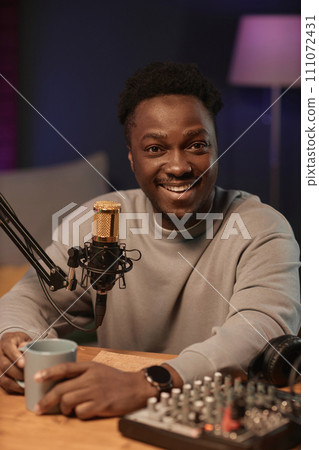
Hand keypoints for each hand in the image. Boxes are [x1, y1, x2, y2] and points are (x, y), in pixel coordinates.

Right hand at [0, 331, 31, 393]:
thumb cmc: (20, 341)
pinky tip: (22, 389)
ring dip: (15, 382)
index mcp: (6, 342)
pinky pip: (3, 383)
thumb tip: (25, 347)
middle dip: (17, 372)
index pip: (8, 348)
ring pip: (2, 376)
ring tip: (26, 385)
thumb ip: (27, 343)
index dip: (15, 357)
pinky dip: (13, 387)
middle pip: (5, 365)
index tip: (23, 364)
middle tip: (28, 376)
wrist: (12, 343)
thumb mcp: (24, 338)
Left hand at [33, 361, 157, 418]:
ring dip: (64, 408)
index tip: (36, 377)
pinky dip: (78, 414)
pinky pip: (80, 413)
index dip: (49, 372)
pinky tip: (84, 412)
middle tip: (39, 408)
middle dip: (47, 400)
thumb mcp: (99, 369)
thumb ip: (82, 373)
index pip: (65, 367)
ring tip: (68, 409)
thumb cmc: (116, 380)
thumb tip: (61, 381)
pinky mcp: (101, 405)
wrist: (137, 388)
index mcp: (90, 367)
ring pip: (67, 401)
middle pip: (62, 389)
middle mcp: (91, 378)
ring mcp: (96, 391)